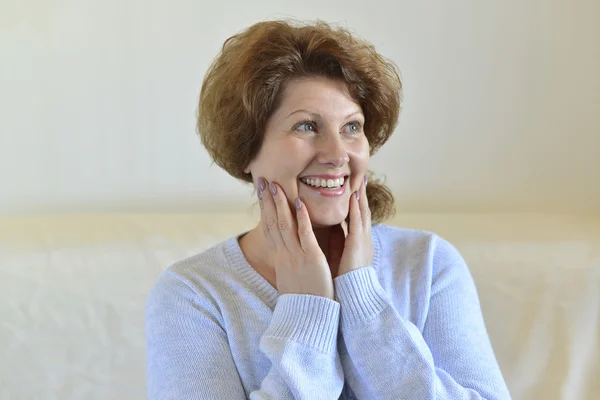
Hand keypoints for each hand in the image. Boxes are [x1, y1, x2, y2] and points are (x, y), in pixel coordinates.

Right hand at [258, 177, 334, 299]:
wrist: (308, 317)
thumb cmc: (303, 299)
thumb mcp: (290, 278)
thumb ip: (290, 263)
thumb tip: (287, 255)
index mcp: (281, 258)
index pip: (270, 229)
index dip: (265, 211)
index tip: (262, 194)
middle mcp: (285, 255)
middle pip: (273, 223)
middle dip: (268, 201)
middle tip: (263, 181)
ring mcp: (296, 256)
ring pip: (285, 225)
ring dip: (280, 204)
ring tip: (276, 185)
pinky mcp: (311, 259)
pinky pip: (304, 235)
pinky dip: (301, 218)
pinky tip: (298, 203)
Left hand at [330, 175, 372, 277]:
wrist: (351, 296)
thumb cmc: (343, 279)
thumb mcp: (340, 256)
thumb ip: (337, 242)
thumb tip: (332, 229)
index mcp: (358, 243)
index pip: (357, 218)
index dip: (356, 203)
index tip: (354, 188)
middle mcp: (363, 239)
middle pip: (362, 212)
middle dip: (361, 194)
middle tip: (361, 177)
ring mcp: (362, 241)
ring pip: (362, 214)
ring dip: (360, 196)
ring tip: (359, 180)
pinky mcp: (358, 245)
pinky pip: (356, 223)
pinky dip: (355, 209)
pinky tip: (354, 197)